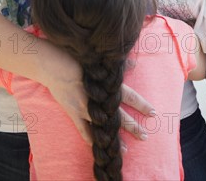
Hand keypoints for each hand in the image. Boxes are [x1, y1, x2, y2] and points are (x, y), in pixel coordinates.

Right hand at [38, 42, 155, 144]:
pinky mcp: (72, 112)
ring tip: (126, 149)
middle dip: (133, 126)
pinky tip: (98, 147)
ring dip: (115, 138)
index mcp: (105, 84)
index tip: (153, 113)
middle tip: (145, 136)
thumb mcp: (97, 59)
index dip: (141, 105)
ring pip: (104, 126)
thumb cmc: (75, 57)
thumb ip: (115, 65)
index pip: (128, 95)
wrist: (52, 63)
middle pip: (119, 115)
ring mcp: (84, 108)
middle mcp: (97, 98)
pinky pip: (83, 129)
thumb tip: (133, 62)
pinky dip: (90, 138)